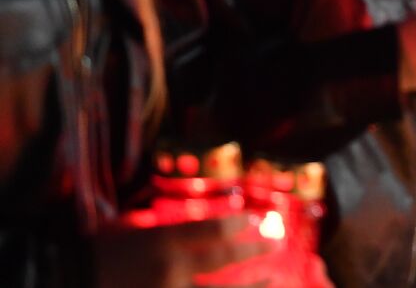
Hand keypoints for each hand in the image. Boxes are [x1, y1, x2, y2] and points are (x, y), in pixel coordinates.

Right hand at [95, 214, 283, 287]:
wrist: (66, 281)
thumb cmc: (97, 254)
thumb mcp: (126, 228)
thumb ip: (160, 220)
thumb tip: (194, 208)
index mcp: (160, 243)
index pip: (212, 229)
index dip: (240, 224)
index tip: (258, 220)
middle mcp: (170, 271)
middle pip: (224, 260)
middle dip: (255, 250)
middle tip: (276, 244)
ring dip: (252, 286)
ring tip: (273, 279)